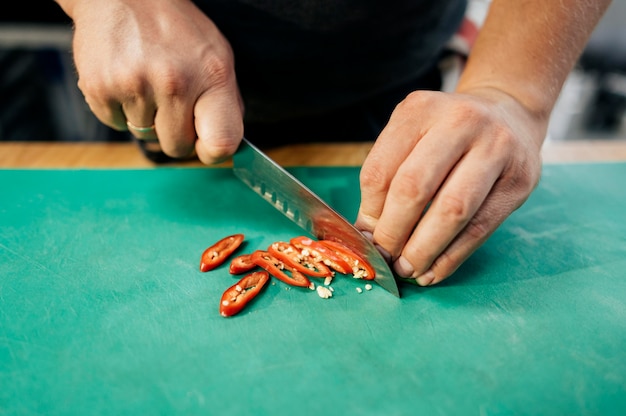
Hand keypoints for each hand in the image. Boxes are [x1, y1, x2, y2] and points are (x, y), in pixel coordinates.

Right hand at [67, 0, 243, 162]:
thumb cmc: (176, 29)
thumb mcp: (216, 55)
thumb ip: (224, 102)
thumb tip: (226, 147)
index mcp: (212, 76)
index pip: (221, 143)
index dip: (211, 152)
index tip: (205, 145)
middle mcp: (175, 82)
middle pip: (177, 147)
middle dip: (175, 131)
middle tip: (170, 100)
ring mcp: (135, 86)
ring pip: (145, 136)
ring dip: (146, 117)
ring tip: (146, 80)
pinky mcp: (100, 88)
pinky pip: (116, 125)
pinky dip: (120, 109)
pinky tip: (125, 78)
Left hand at [355, 88, 543, 285]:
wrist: (510, 112)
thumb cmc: (447, 133)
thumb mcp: (413, 136)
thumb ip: (389, 177)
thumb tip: (369, 234)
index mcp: (420, 110)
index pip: (381, 170)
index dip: (370, 212)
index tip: (367, 238)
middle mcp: (460, 121)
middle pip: (415, 187)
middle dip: (394, 233)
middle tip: (386, 258)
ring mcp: (496, 148)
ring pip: (452, 210)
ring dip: (424, 249)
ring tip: (408, 270)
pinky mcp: (519, 180)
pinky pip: (480, 227)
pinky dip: (452, 256)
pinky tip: (434, 271)